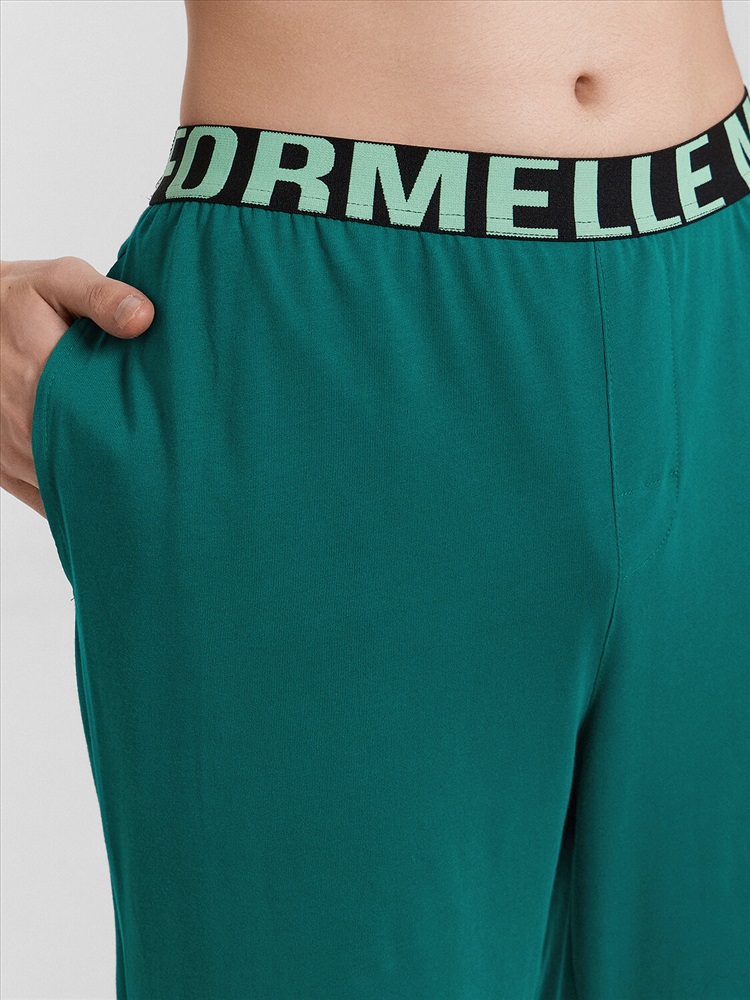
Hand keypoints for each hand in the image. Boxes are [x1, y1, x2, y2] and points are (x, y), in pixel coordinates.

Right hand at [0, 256, 154, 517]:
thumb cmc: (17, 298)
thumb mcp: (58, 281)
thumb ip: (101, 297)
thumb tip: (144, 317)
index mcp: (40, 375)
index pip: (101, 426)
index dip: (139, 446)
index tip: (174, 454)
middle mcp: (21, 421)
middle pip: (87, 467)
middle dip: (128, 476)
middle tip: (173, 486)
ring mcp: (7, 450)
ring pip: (63, 489)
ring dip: (101, 492)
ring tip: (147, 496)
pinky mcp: (0, 467)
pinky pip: (41, 498)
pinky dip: (73, 501)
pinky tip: (107, 501)